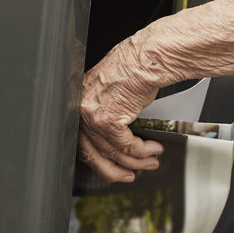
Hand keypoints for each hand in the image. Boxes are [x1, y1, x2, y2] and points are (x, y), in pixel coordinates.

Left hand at [77, 37, 164, 182]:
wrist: (144, 57)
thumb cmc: (132, 65)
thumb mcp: (112, 89)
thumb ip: (108, 111)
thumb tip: (117, 134)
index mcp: (80, 103)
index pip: (83, 141)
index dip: (99, 159)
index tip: (112, 167)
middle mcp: (82, 110)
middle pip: (94, 154)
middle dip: (116, 170)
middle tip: (129, 175)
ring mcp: (93, 117)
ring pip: (114, 152)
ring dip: (136, 160)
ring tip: (151, 160)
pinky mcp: (109, 121)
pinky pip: (128, 146)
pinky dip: (143, 151)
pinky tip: (153, 149)